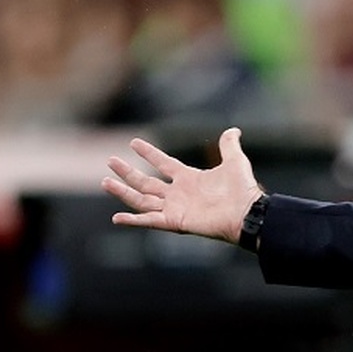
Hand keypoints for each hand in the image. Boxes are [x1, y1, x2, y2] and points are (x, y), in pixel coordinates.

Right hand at [101, 127, 262, 242]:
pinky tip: (116, 216)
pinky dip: (133, 220)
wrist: (246, 212)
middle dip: (127, 173)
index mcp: (189, 178)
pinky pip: (149, 221)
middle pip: (146, 182)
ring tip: (106, 182)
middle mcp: (178, 194)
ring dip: (123, 192)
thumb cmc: (242, 189)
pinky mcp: (174, 222)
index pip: (163, 163)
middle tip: (110, 161)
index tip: (133, 142)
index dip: (149, 153)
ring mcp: (174, 208)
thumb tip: (233, 130)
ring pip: (141, 200)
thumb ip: (229, 145)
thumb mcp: (235, 161)